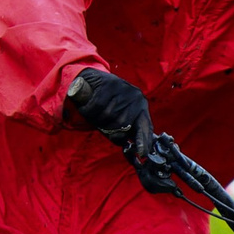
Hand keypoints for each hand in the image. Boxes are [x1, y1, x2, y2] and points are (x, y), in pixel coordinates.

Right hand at [67, 69, 181, 195]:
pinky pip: (96, 106)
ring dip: (96, 119)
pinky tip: (87, 107)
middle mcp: (137, 98)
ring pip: (107, 116)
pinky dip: (88, 110)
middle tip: (101, 124)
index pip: (146, 127)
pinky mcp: (110, 83)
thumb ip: (124, 131)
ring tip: (94, 112)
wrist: (91, 79)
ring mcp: (124, 89)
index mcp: (142, 108)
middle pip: (122, 125)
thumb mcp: (117, 117)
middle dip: (108, 129)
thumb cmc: (105, 104)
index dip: (143, 141)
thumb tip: (127, 146)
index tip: (142, 153)